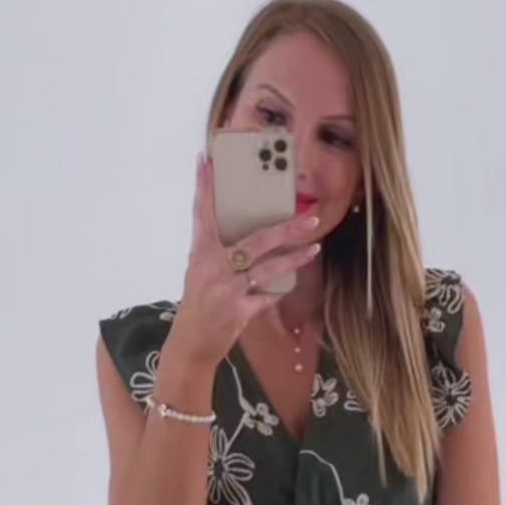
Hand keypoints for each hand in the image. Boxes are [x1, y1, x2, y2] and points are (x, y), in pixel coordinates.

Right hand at [169, 155, 322, 368]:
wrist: (191, 343)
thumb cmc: (198, 304)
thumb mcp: (199, 271)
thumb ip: (217, 250)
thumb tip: (243, 230)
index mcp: (201, 252)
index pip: (203, 213)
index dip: (205, 187)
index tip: (207, 161)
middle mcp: (214, 267)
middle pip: (254, 241)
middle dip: (284, 228)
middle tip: (308, 216)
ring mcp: (227, 290)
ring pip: (267, 268)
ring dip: (294, 257)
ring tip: (314, 246)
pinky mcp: (239, 311)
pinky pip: (266, 298)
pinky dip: (278, 291)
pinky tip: (290, 284)